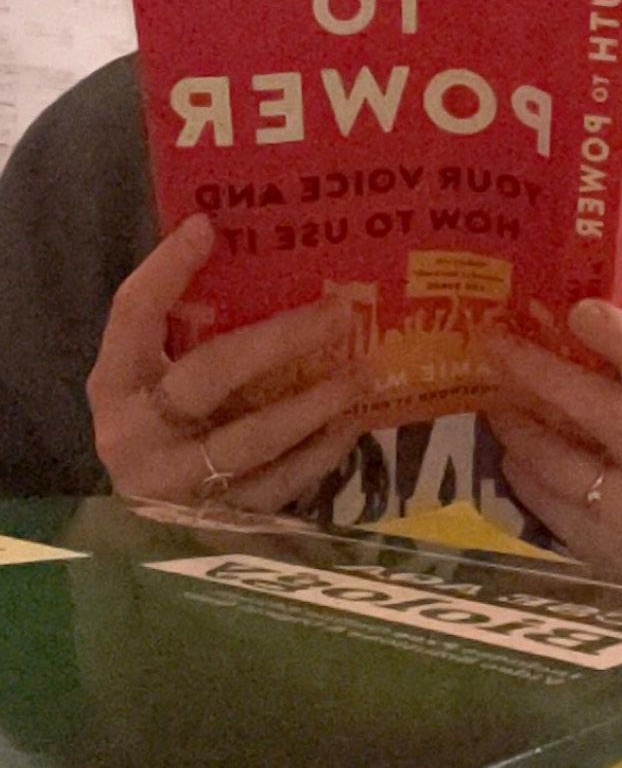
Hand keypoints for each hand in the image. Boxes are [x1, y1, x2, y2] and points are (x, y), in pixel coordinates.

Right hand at [86, 215, 363, 512]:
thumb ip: (183, 324)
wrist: (146, 540)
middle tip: (339, 310)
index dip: (165, 270)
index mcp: (114, 383)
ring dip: (314, 403)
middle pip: (210, 374)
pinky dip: (319, 452)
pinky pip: (278, 483)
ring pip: (252, 437)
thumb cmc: (161, 429)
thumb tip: (227, 238)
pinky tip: (350, 423)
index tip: (207, 227)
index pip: (133, 315)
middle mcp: (135, 433)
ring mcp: (175, 484)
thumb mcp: (153, 376)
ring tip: (361, 372)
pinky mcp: (216, 524)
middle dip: (281, 339)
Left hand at [484, 301, 621, 582]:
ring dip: (520, 425)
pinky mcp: (599, 545)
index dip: (620, 339)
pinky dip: (521, 468)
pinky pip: (545, 500)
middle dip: (546, 374)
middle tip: (501, 346)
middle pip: (605, 412)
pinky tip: (511, 447)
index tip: (579, 310)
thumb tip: (581, 321)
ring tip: (496, 398)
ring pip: (562, 462)